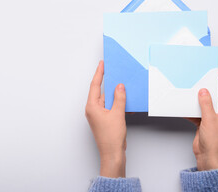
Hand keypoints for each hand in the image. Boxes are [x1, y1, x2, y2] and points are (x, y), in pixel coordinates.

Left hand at [85, 60, 126, 177]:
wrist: (112, 153)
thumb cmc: (111, 137)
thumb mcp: (117, 114)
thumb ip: (119, 98)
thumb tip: (119, 86)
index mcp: (92, 106)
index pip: (95, 85)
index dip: (99, 73)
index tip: (102, 64)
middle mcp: (93, 109)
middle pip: (100, 91)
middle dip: (107, 82)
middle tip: (113, 71)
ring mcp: (98, 115)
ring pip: (106, 99)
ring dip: (114, 94)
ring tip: (122, 85)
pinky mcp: (104, 119)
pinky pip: (110, 107)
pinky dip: (117, 103)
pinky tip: (125, 102)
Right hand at [187, 77, 217, 170]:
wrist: (208, 156)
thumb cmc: (215, 142)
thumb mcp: (210, 119)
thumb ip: (205, 103)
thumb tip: (203, 91)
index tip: (211, 74)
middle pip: (213, 97)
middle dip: (205, 90)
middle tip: (197, 82)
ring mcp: (213, 118)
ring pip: (204, 104)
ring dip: (196, 100)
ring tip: (189, 93)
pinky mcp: (204, 123)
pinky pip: (197, 112)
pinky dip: (190, 110)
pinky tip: (184, 107)